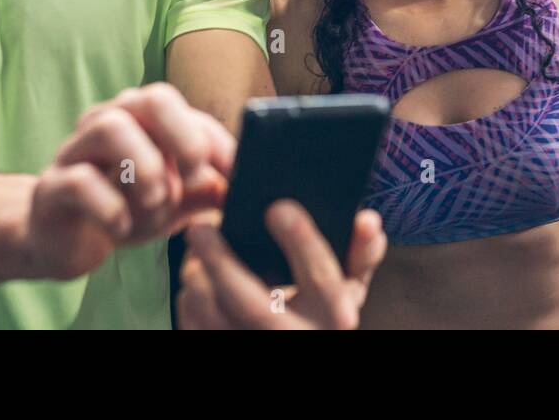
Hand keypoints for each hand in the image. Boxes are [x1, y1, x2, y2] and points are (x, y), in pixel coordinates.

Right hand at [26, 83, 235, 278]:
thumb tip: (244, 186)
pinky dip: (110, 206)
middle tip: (193, 179)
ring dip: (146, 168)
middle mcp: (110, 121)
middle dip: (184, 139)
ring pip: (110, 128)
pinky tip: (122, 227)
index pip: (187, 111)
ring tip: (157, 201)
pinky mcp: (51, 187)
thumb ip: (208, 189)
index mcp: (143, 119)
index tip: (238, 176)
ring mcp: (76, 150)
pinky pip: (79, 181)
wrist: (65, 241)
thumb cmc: (127, 208)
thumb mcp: (176, 200)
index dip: (217, 143)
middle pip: (152, 99)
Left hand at [176, 202, 386, 328]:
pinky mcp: (228, 351)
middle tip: (199, 227)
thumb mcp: (350, 285)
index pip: (322, 277)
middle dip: (224, 264)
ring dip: (199, 281)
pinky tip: (197, 279)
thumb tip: (367, 219)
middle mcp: (298, 335)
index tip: (277, 208)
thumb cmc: (324, 310)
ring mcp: (259, 347)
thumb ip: (361, 252)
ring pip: (216, 320)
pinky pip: (198, 330)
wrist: (300, 339)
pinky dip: (191, 303)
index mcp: (335, 314)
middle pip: (256, 305)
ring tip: (194, 250)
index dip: (302, 242)